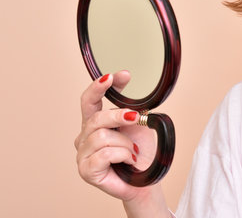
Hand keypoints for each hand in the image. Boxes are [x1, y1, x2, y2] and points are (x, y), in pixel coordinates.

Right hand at [74, 71, 155, 200]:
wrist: (146, 179)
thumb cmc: (139, 153)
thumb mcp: (137, 125)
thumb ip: (130, 109)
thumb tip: (130, 97)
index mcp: (94, 124)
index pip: (89, 100)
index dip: (99, 86)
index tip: (117, 76)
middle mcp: (84, 137)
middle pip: (96, 117)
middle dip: (119, 115)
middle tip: (135, 118)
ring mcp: (82, 155)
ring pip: (103, 136)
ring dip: (125, 143)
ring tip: (132, 152)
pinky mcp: (86, 170)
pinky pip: (105, 153)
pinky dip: (123, 155)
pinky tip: (128, 160)